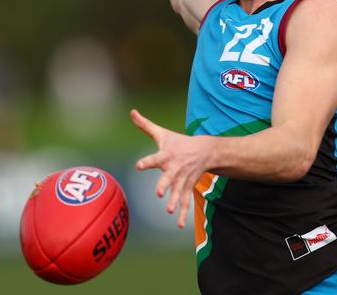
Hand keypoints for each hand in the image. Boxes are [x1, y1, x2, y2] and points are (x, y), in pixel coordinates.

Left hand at [131, 109, 211, 227]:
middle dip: (165, 185)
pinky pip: (185, 202)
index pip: (155, 158)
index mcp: (166, 155)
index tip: (139, 165)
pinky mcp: (187, 187)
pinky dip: (183, 213)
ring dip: (175, 201)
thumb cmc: (178, 142)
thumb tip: (131, 111)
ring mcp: (182, 179)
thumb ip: (145, 125)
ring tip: (169, 210)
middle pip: (169, 178)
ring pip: (178, 192)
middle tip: (159, 193)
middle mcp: (175, 168)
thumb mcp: (162, 133)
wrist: (205, 151)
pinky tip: (179, 225)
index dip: (147, 162)